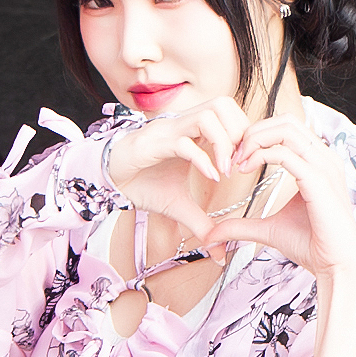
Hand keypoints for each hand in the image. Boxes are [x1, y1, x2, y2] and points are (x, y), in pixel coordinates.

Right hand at [107, 96, 248, 240]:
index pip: (229, 114)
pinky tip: (211, 177)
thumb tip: (220, 252)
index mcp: (193, 133)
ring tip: (226, 170)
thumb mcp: (179, 208)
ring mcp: (168, 131)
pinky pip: (183, 143)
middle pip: (223, 104)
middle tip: (240, 163)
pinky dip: (202, 158)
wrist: (110, 183)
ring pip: (207, 115)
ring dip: (223, 142)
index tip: (245, 164)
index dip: (243, 133)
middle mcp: (183, 125)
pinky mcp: (153, 143)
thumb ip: (202, 225)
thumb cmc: (143, 185)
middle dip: (239, 131)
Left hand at [206, 112, 355, 286]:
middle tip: (232, 156)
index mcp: (318, 164)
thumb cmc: (312, 246)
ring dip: (254, 140)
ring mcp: (324, 167)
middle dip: (253, 132)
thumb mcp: (268, 230)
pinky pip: (285, 154)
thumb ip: (241, 225)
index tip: (235, 159)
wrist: (336, 266)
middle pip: (286, 121)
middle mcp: (325, 159)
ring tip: (236, 161)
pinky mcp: (319, 181)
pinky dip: (259, 155)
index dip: (257, 137)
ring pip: (286, 129)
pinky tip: (244, 169)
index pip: (287, 129)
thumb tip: (212, 233)